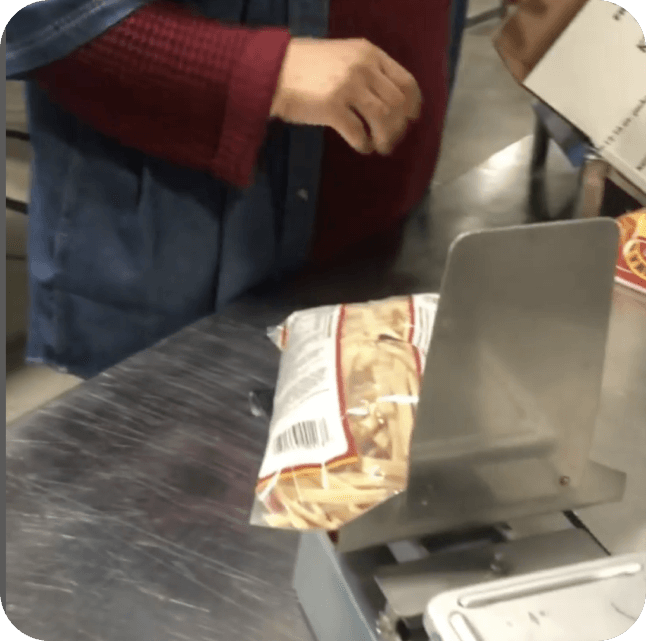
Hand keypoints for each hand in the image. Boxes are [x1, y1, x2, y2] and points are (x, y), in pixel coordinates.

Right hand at [270, 37, 421, 154]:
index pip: (405, 81)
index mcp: (369, 53)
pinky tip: (362, 148)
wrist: (271, 70)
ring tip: (379, 147)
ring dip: (385, 138)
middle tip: (391, 140)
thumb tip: (387, 100)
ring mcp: (348, 86)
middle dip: (399, 127)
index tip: (410, 119)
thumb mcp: (341, 56)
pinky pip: (359, 132)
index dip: (412, 105)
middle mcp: (363, 67)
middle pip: (397, 104)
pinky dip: (364, 144)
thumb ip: (364, 70)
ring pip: (383, 118)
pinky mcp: (332, 107)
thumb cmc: (303, 67)